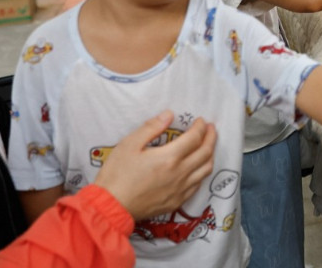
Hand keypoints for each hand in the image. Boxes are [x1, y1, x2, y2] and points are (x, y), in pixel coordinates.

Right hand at [93, 110, 216, 220]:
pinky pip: (197, 185)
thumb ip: (151, 128)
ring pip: (205, 170)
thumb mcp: (129, 145)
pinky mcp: (176, 202)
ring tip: (207, 146)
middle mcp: (180, 174)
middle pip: (205, 153)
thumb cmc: (117, 175)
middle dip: (211, 138)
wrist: (110, 207)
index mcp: (169, 158)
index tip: (201, 121)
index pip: (195, 138)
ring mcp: (180, 190)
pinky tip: (197, 169)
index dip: (201, 127)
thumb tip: (169, 115)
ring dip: (210, 155)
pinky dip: (202, 173)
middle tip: (211, 129)